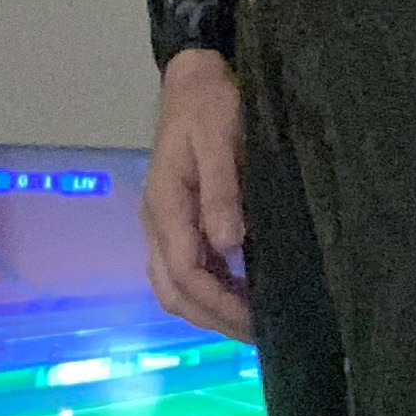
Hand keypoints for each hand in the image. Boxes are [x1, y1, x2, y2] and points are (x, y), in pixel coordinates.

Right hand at [141, 48, 253, 340]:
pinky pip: (181, 271)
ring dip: (208, 311)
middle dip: (213, 318)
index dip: (219, 302)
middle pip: (172, 290)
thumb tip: (229, 244)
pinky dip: (207, 292)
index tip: (255, 320)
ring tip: (251, 323)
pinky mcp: (174, 222)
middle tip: (259, 334)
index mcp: (165, 204)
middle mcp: (155, 222)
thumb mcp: (221, 138)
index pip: (184, 271)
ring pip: (172, 287)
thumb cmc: (211, 105)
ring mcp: (162, 224)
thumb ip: (222, 190)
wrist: (192, 81)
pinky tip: (239, 295)